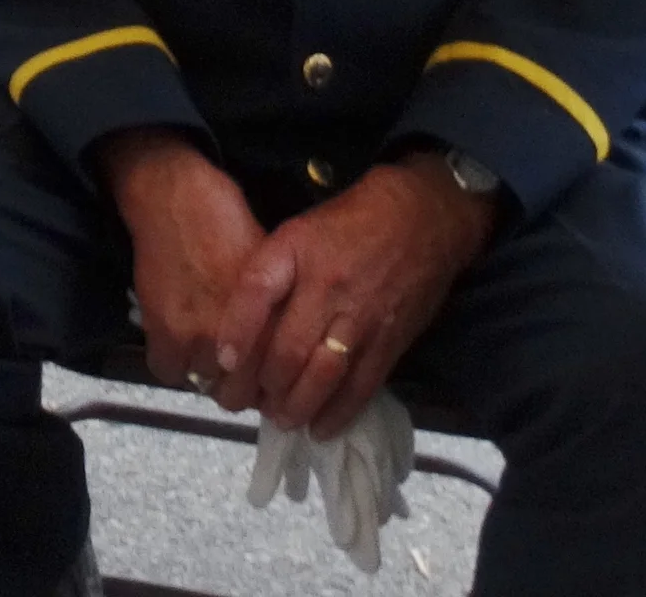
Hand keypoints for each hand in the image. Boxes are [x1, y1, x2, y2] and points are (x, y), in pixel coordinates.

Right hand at [98, 128, 267, 395]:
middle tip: (235, 374)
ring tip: (208, 357)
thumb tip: (282, 350)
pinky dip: (174, 364)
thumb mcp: (271, 272)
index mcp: (271, 322)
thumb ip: (276, 315)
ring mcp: (198, 336)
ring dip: (208, 376)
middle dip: (239, 388)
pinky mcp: (163, 330)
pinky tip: (179, 348)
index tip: (265, 383)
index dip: (270, 388)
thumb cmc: (230, 225)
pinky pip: (168, 371)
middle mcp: (240, 336)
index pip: (275, 382)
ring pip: (206, 384)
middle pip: (240, 393)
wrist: (177, 200)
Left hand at [213, 154, 497, 437]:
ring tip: (280, 419)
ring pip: (324, 374)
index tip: (221, 360)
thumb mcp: (298, 230)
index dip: (237, 330)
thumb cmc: (348, 221)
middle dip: (264, 384)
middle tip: (248, 403)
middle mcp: (328, 285)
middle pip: (289, 346)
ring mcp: (362, 316)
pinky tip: (320, 428)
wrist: (423, 217)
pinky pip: (362, 385)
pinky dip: (339, 412)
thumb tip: (238, 323)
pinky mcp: (391, 339)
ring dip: (297, 405)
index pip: (257, 290)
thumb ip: (271, 270)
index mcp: (297, 250)